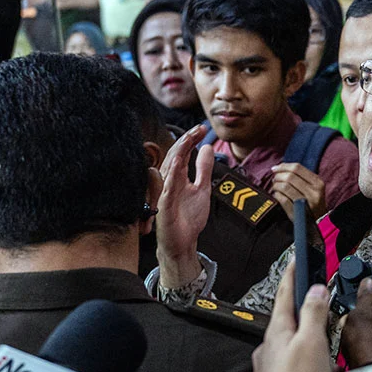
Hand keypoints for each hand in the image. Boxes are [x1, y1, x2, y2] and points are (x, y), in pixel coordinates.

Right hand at [156, 124, 214, 288]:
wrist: (183, 242)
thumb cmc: (188, 218)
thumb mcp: (202, 188)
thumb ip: (203, 168)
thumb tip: (207, 148)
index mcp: (177, 177)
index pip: (182, 153)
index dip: (191, 139)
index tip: (202, 129)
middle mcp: (168, 182)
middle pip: (174, 155)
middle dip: (186, 140)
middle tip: (197, 129)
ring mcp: (165, 192)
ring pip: (169, 167)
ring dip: (178, 151)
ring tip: (189, 138)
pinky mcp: (164, 205)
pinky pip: (166, 186)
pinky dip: (171, 173)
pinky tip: (178, 162)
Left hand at [249, 263, 331, 371]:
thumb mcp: (311, 345)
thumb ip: (313, 315)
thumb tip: (316, 289)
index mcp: (277, 332)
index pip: (285, 293)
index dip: (293, 274)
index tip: (298, 258)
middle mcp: (270, 348)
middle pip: (290, 320)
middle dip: (308, 311)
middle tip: (323, 302)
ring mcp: (271, 368)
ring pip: (296, 346)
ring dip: (314, 344)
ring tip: (332, 348)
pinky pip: (299, 369)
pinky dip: (313, 367)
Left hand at [270, 163, 326, 219]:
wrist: (319, 221)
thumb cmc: (311, 202)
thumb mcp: (313, 187)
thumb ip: (300, 176)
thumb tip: (279, 167)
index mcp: (317, 183)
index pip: (297, 168)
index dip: (283, 166)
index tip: (275, 168)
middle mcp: (314, 192)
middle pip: (289, 176)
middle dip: (278, 176)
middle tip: (275, 179)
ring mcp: (306, 203)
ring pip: (285, 187)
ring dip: (276, 185)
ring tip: (275, 187)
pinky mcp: (297, 212)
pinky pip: (282, 199)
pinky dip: (276, 195)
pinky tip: (277, 195)